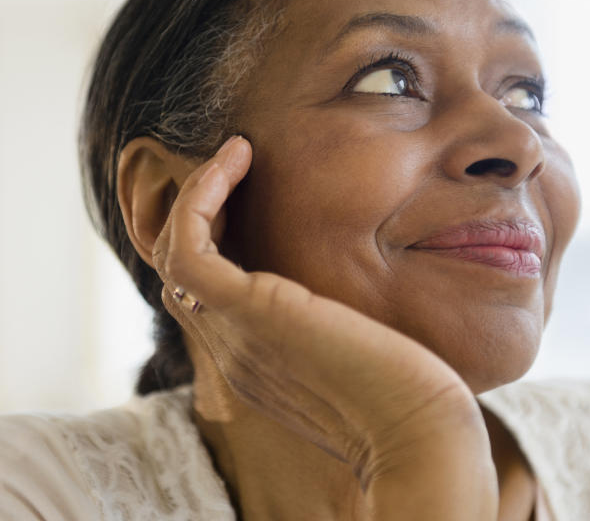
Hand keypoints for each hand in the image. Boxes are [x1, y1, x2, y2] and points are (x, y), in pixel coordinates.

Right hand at [153, 135, 496, 517]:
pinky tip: (238, 158)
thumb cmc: (410, 396)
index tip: (254, 188)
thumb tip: (360, 288)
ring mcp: (230, 334)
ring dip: (195, 194)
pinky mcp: (244, 312)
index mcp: (254, 360)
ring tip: (235, 153)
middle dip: (198, 210)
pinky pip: (187, 244)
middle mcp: (230, 349)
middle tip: (235, 163)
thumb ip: (340, 323)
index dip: (217, 235)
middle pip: (178, 270)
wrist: (418, 435)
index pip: (205, 293)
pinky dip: (200, 195)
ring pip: (172, 253)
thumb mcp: (361, 352)